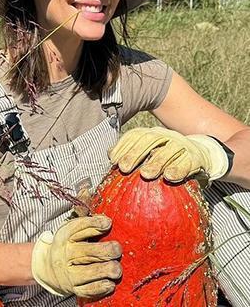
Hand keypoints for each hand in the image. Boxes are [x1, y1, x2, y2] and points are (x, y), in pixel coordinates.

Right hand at [31, 215, 121, 297]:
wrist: (47, 268)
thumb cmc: (66, 247)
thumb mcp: (71, 232)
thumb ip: (87, 225)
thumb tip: (107, 221)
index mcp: (64, 236)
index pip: (80, 227)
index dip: (96, 223)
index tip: (108, 224)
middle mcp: (66, 254)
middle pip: (93, 251)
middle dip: (111, 250)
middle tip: (116, 250)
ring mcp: (69, 273)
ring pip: (95, 271)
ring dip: (111, 269)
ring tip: (115, 268)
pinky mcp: (74, 288)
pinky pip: (92, 289)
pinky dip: (104, 286)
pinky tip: (110, 281)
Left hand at [109, 127, 228, 182]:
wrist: (203, 156)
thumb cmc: (169, 158)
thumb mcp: (150, 153)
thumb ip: (132, 154)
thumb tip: (109, 155)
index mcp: (153, 135)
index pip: (135, 135)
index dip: (122, 146)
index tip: (113, 160)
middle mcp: (166, 136)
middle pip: (149, 139)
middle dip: (135, 153)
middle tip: (123, 167)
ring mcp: (182, 145)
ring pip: (169, 150)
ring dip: (156, 162)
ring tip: (146, 174)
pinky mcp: (197, 157)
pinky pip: (188, 162)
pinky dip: (179, 169)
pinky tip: (170, 177)